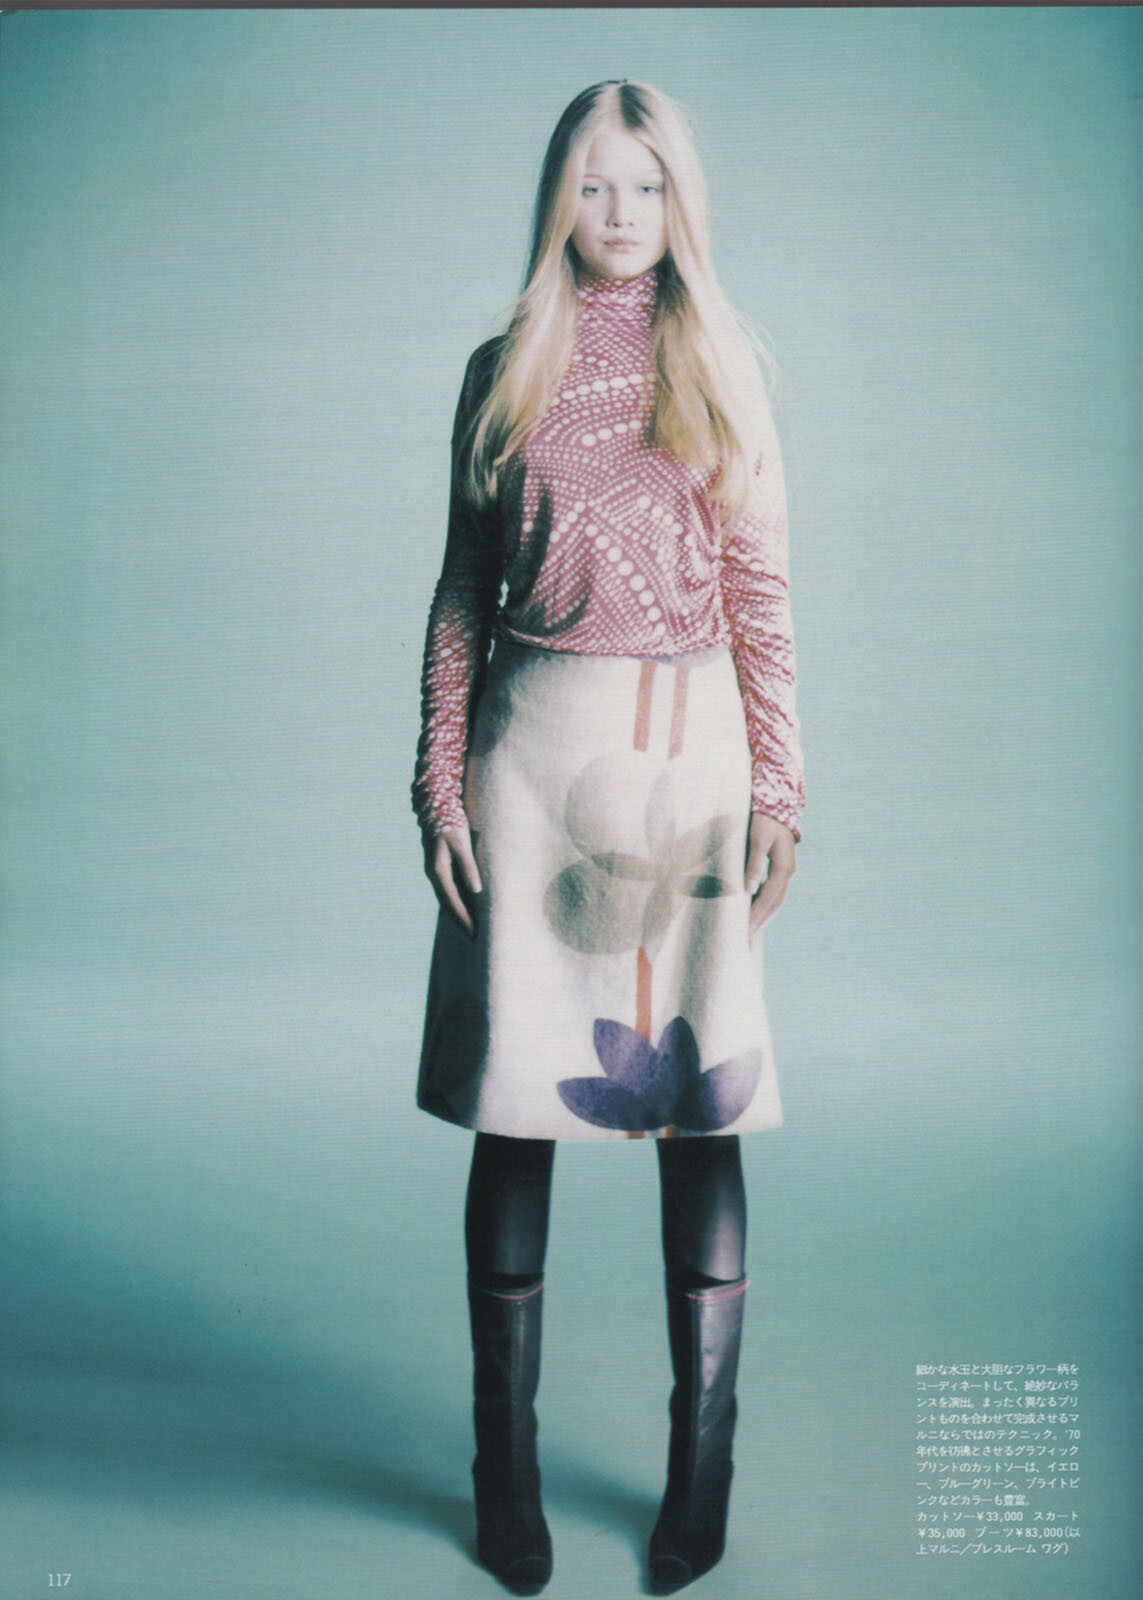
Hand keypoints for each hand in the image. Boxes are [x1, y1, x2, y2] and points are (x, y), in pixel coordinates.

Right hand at [425, 822, 482, 938]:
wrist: (437, 806)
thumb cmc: (452, 823)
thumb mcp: (461, 843)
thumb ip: (468, 866)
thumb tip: (476, 890)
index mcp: (438, 871)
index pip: (452, 902)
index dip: (463, 919)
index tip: (474, 934)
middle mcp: (435, 874)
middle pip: (448, 905)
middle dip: (460, 922)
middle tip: (473, 940)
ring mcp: (436, 871)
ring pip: (447, 899)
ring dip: (458, 914)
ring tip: (469, 930)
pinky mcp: (441, 867)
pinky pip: (449, 890)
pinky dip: (457, 902)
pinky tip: (464, 909)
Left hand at [745, 811, 795, 940]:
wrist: (777, 804)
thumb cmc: (764, 820)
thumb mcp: (758, 840)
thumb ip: (754, 864)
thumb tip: (749, 890)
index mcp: (784, 868)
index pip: (768, 898)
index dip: (756, 915)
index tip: (745, 931)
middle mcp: (788, 872)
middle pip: (774, 903)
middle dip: (760, 921)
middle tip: (747, 941)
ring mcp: (786, 871)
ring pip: (776, 899)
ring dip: (764, 915)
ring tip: (751, 932)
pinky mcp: (781, 868)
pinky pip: (773, 891)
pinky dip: (765, 904)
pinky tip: (755, 910)